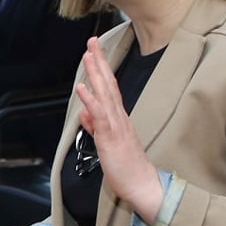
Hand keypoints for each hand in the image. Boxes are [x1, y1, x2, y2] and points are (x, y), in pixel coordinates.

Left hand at [75, 38, 163, 220]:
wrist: (142, 184)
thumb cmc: (126, 165)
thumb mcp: (107, 142)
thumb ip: (95, 126)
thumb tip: (85, 113)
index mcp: (118, 117)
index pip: (109, 87)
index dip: (101, 69)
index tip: (94, 51)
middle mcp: (119, 116)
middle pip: (108, 84)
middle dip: (99, 61)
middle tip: (92, 41)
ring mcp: (116, 125)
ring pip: (105, 94)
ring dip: (95, 74)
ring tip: (88, 55)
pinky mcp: (111, 137)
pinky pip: (100, 116)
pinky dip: (91, 100)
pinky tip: (83, 87)